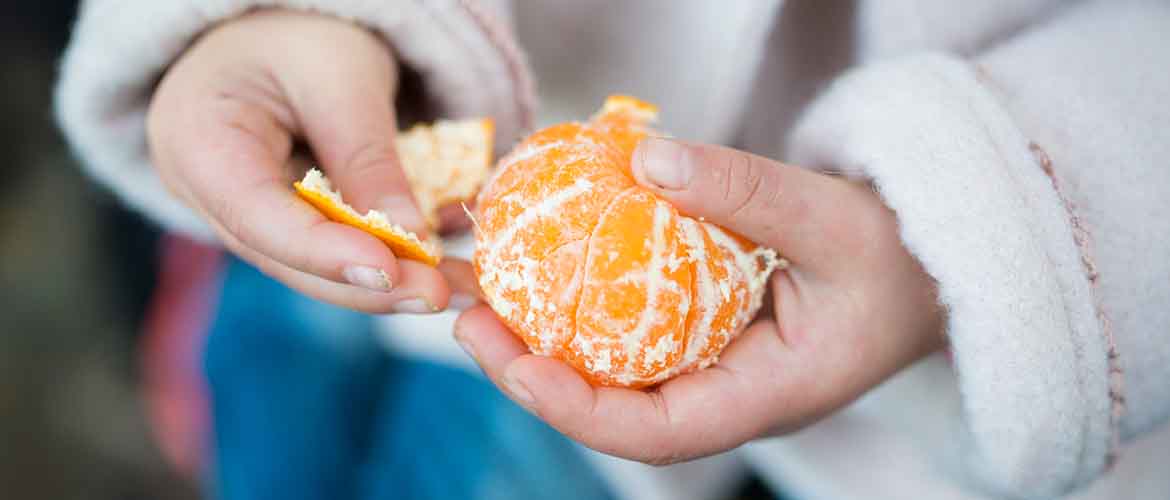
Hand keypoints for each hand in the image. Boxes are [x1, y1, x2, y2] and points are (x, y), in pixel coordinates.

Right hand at [148, 9, 466, 312]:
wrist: (286, 23)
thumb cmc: (300, 32)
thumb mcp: (339, 77)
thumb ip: (367, 156)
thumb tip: (412, 238)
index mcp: (198, 145)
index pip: (259, 219)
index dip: (325, 254)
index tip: (391, 270)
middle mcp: (213, 195)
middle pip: (290, 259)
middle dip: (369, 284)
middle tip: (439, 295)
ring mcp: (250, 215)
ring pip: (320, 267)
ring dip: (393, 284)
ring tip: (459, 289)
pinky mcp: (291, 222)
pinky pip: (341, 250)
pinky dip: (395, 260)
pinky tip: (449, 270)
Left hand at [454, 138, 944, 463]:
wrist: (926, 266)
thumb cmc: (898, 258)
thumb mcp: (833, 218)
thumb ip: (747, 191)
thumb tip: (646, 158)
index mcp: (763, 397)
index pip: (657, 434)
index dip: (577, 409)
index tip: (516, 364)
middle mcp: (726, 394)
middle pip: (615, 409)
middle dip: (535, 376)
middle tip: (472, 321)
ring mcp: (713, 367)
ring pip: (615, 373)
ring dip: (546, 340)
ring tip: (488, 295)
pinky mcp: (704, 333)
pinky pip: (631, 331)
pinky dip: (583, 304)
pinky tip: (548, 266)